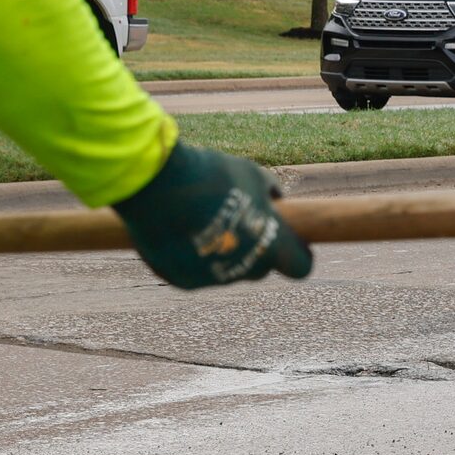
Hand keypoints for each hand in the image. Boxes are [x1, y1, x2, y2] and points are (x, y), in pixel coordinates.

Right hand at [113, 143, 312, 288]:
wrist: (154, 186)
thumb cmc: (208, 175)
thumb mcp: (248, 173)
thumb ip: (267, 190)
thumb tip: (276, 196)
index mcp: (270, 245)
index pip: (300, 266)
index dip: (299, 254)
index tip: (296, 243)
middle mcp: (245, 269)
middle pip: (261, 268)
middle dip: (256, 250)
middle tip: (241, 223)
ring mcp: (213, 278)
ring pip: (227, 270)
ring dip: (223, 252)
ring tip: (202, 219)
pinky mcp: (183, 281)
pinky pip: (197, 271)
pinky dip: (194, 256)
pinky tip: (181, 231)